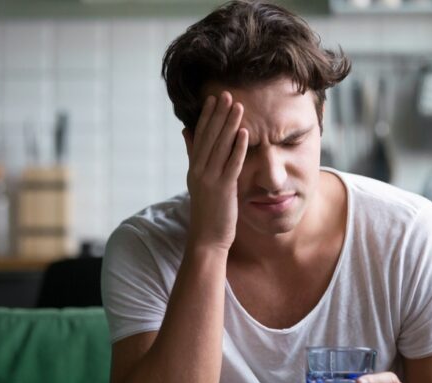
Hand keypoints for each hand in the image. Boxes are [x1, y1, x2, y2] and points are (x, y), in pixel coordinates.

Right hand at [182, 91, 248, 250]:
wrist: (206, 239)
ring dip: (230, 126)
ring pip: (220, 147)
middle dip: (219, 115)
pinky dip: (237, 148)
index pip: (200, 136)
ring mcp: (210, 180)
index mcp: (194, 167)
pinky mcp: (223, 189)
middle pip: (209, 137)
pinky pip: (231, 165)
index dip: (207, 117)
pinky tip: (245, 134)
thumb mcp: (197, 180)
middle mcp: (199, 171)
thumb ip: (193, 155)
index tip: (214, 99)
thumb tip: (186, 131)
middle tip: (227, 94)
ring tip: (238, 107)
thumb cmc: (207, 211)